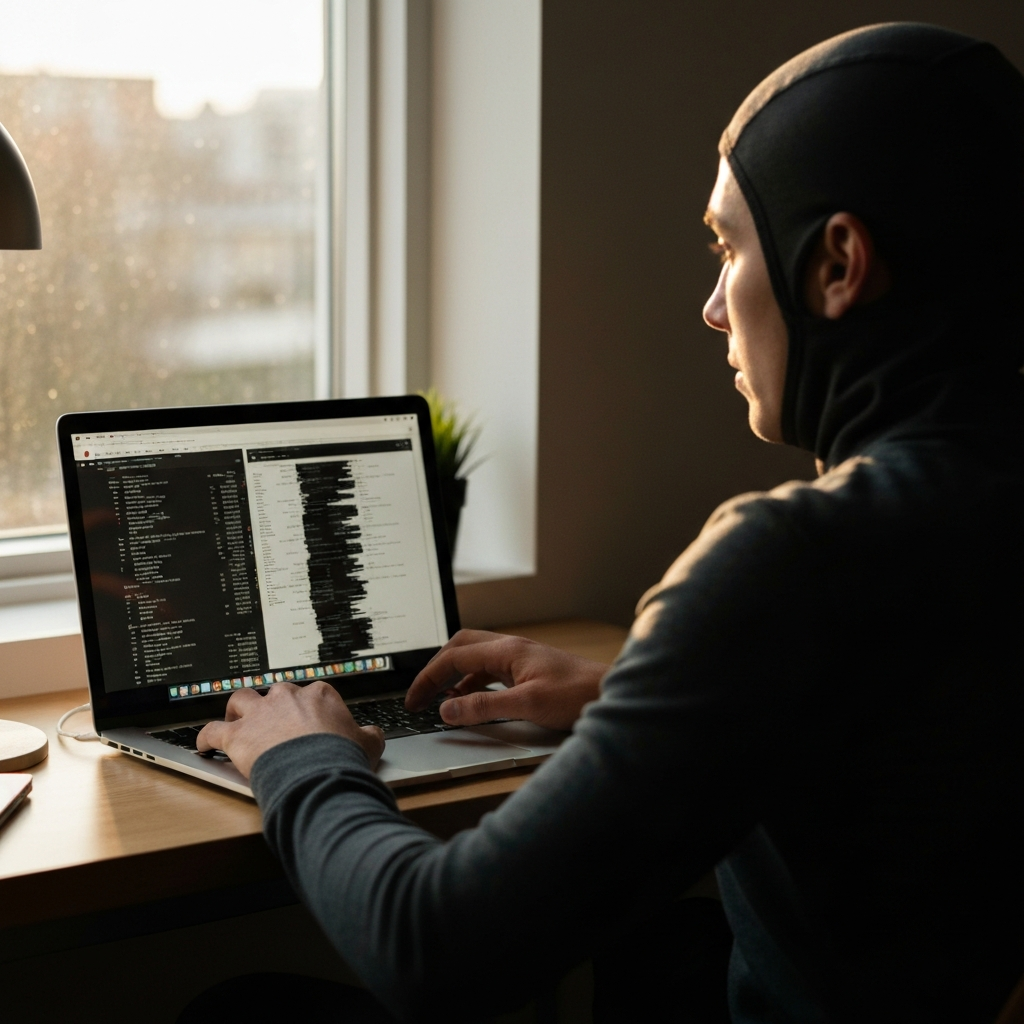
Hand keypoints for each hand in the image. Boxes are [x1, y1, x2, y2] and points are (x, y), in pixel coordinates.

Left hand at [197, 682, 384, 779]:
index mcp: (319, 695)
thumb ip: (368, 735)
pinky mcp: (236, 735)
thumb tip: (373, 734)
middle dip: (274, 706)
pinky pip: (212, 731)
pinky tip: (204, 745)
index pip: (311, 694)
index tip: (309, 723)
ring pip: (240, 700)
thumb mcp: (368, 744)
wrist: (316, 774)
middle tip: (276, 723)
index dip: (309, 710)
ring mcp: (259, 714)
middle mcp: (286, 697)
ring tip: (237, 721)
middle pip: (275, 693)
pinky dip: (206, 739)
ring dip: (237, 710)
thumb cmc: (340, 758)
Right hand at [406, 630, 606, 731]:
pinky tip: (471, 702)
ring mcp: (520, 659)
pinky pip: (490, 672)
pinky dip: (473, 684)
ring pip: (475, 659)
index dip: (428, 678)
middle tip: (420, 695)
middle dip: (436, 669)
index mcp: (507, 650)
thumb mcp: (526, 705)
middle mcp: (511, 649)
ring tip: (441, 701)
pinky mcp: (529, 671)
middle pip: (460, 648)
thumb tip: (447, 709)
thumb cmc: (578, 695)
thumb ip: (484, 707)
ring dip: (454, 677)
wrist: (613, 695)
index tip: (414, 700)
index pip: (454, 657)